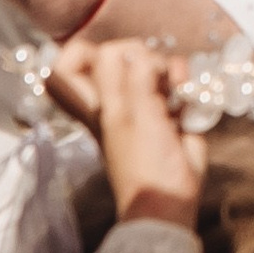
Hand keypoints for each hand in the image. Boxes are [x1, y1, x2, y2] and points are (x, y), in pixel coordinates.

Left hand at [48, 38, 206, 232]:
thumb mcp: (133, 116)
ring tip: (175, 89)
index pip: (66, 66)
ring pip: (154, 64)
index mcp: (96, 102)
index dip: (81, 52)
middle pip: (118, 56)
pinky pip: (178, 82)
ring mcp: (147, 102)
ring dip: (169, 70)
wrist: (170, 200)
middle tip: (148, 69)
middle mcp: (118, 98)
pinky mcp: (173, 110)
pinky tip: (187, 103)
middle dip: (139, 53)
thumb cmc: (145, 163)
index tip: (104, 60)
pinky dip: (185, 86)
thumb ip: (136, 77)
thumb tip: (142, 53)